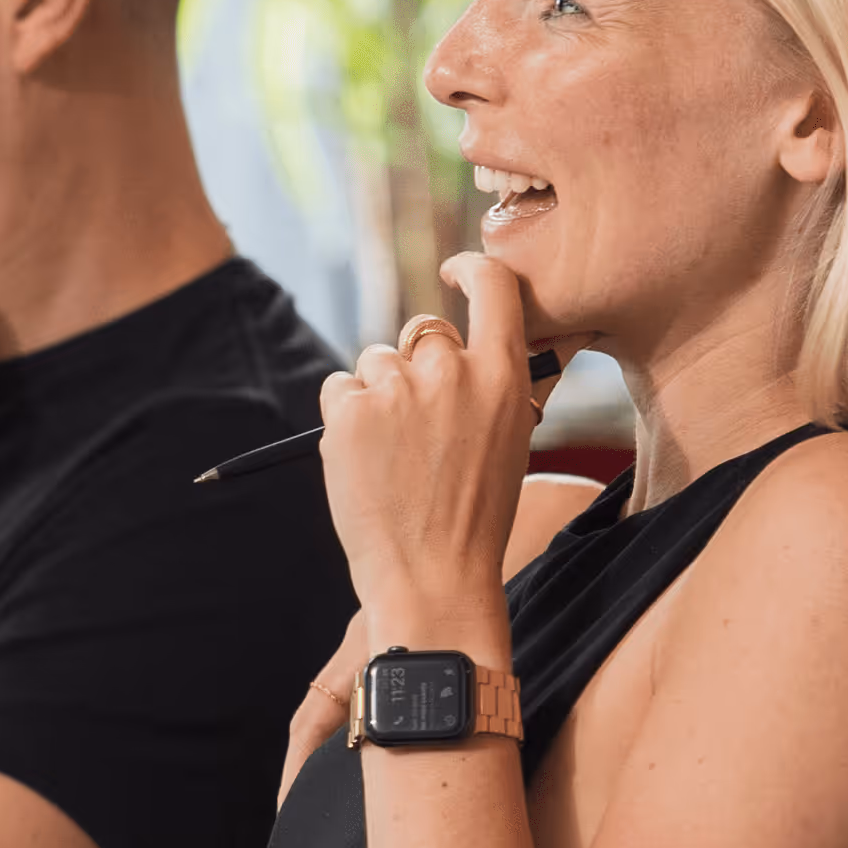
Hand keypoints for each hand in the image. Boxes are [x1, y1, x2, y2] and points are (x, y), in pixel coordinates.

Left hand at [317, 253, 561, 648]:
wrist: (432, 578)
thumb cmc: (475, 519)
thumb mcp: (509, 443)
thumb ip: (488, 389)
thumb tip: (460, 358)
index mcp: (504, 376)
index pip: (494, 287)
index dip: (470, 270)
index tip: (453, 272)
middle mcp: (452, 370)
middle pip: (421, 332)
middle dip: (413, 367)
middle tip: (415, 426)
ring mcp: (397, 388)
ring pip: (374, 362)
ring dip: (377, 395)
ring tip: (391, 456)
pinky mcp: (349, 410)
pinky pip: (339, 388)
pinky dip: (345, 417)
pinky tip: (364, 460)